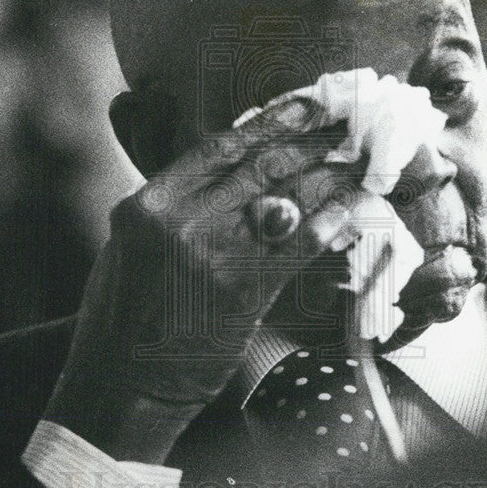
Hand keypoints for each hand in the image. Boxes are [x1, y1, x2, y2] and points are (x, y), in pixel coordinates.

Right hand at [43, 98, 367, 462]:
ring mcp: (212, 254)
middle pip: (260, 165)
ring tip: (365, 155)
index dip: (271, 120)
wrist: (121, 384)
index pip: (220, 147)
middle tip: (350, 120)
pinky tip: (357, 205)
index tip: (307, 103)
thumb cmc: (128, 316)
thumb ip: (178, 206)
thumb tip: (234, 171)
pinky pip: (299, 245)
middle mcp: (179, 220)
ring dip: (332, 173)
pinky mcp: (242, 290)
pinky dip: (331, 222)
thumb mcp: (135, 245)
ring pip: (286, 198)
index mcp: (148, 203)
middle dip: (312, 138)